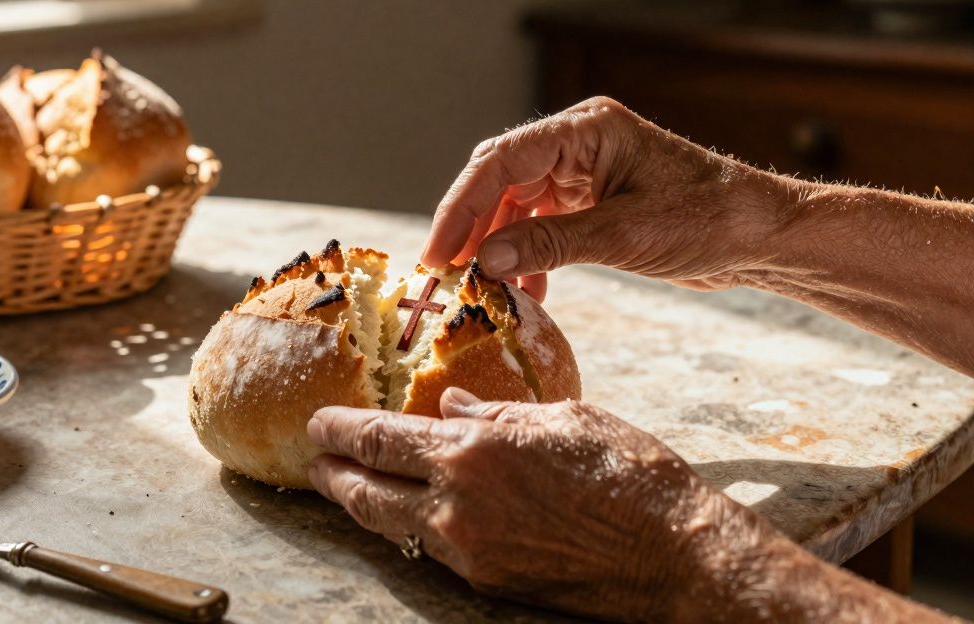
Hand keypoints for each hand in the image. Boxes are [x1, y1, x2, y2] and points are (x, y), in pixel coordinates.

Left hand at [306, 388, 749, 620]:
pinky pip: (431, 550)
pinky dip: (409, 528)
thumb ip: (497, 412)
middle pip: (368, 492)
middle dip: (334, 475)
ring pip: (392, 527)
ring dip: (364, 505)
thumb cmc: (628, 472)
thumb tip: (451, 408)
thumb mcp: (563, 417)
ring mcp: (470, 550)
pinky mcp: (489, 581)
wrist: (674, 554)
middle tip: (315, 460)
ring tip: (348, 487)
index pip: (381, 440)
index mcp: (473, 450)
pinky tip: (411, 514)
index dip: (340, 431)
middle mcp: (458, 504)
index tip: (316, 422)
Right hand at [421, 97, 797, 298]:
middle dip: (469, 226)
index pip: (502, 160)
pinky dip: (527, 256)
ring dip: (496, 246)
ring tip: (479, 288)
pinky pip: (541, 224)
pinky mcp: (592, 201)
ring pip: (515, 204)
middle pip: (499, 178)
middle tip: (443, 272)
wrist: (765, 236)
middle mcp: (578, 143)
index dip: (460, 205)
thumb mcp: (626, 235)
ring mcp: (584, 172)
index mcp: (587, 130)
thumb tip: (484, 260)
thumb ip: (550, 243)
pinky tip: (524, 291)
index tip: (438, 252)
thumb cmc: (711, 220)